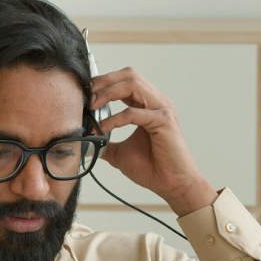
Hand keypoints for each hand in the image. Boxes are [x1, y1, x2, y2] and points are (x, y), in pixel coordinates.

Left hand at [90, 68, 215, 216]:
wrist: (173, 185)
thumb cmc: (154, 169)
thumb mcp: (121, 154)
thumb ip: (106, 144)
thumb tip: (87, 143)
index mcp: (150, 106)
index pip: (126, 81)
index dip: (105, 82)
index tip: (87, 94)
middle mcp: (157, 103)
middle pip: (129, 75)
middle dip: (105, 81)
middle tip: (87, 95)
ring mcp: (162, 109)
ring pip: (132, 86)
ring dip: (108, 93)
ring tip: (93, 106)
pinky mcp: (164, 121)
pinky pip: (133, 113)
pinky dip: (114, 119)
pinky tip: (102, 128)